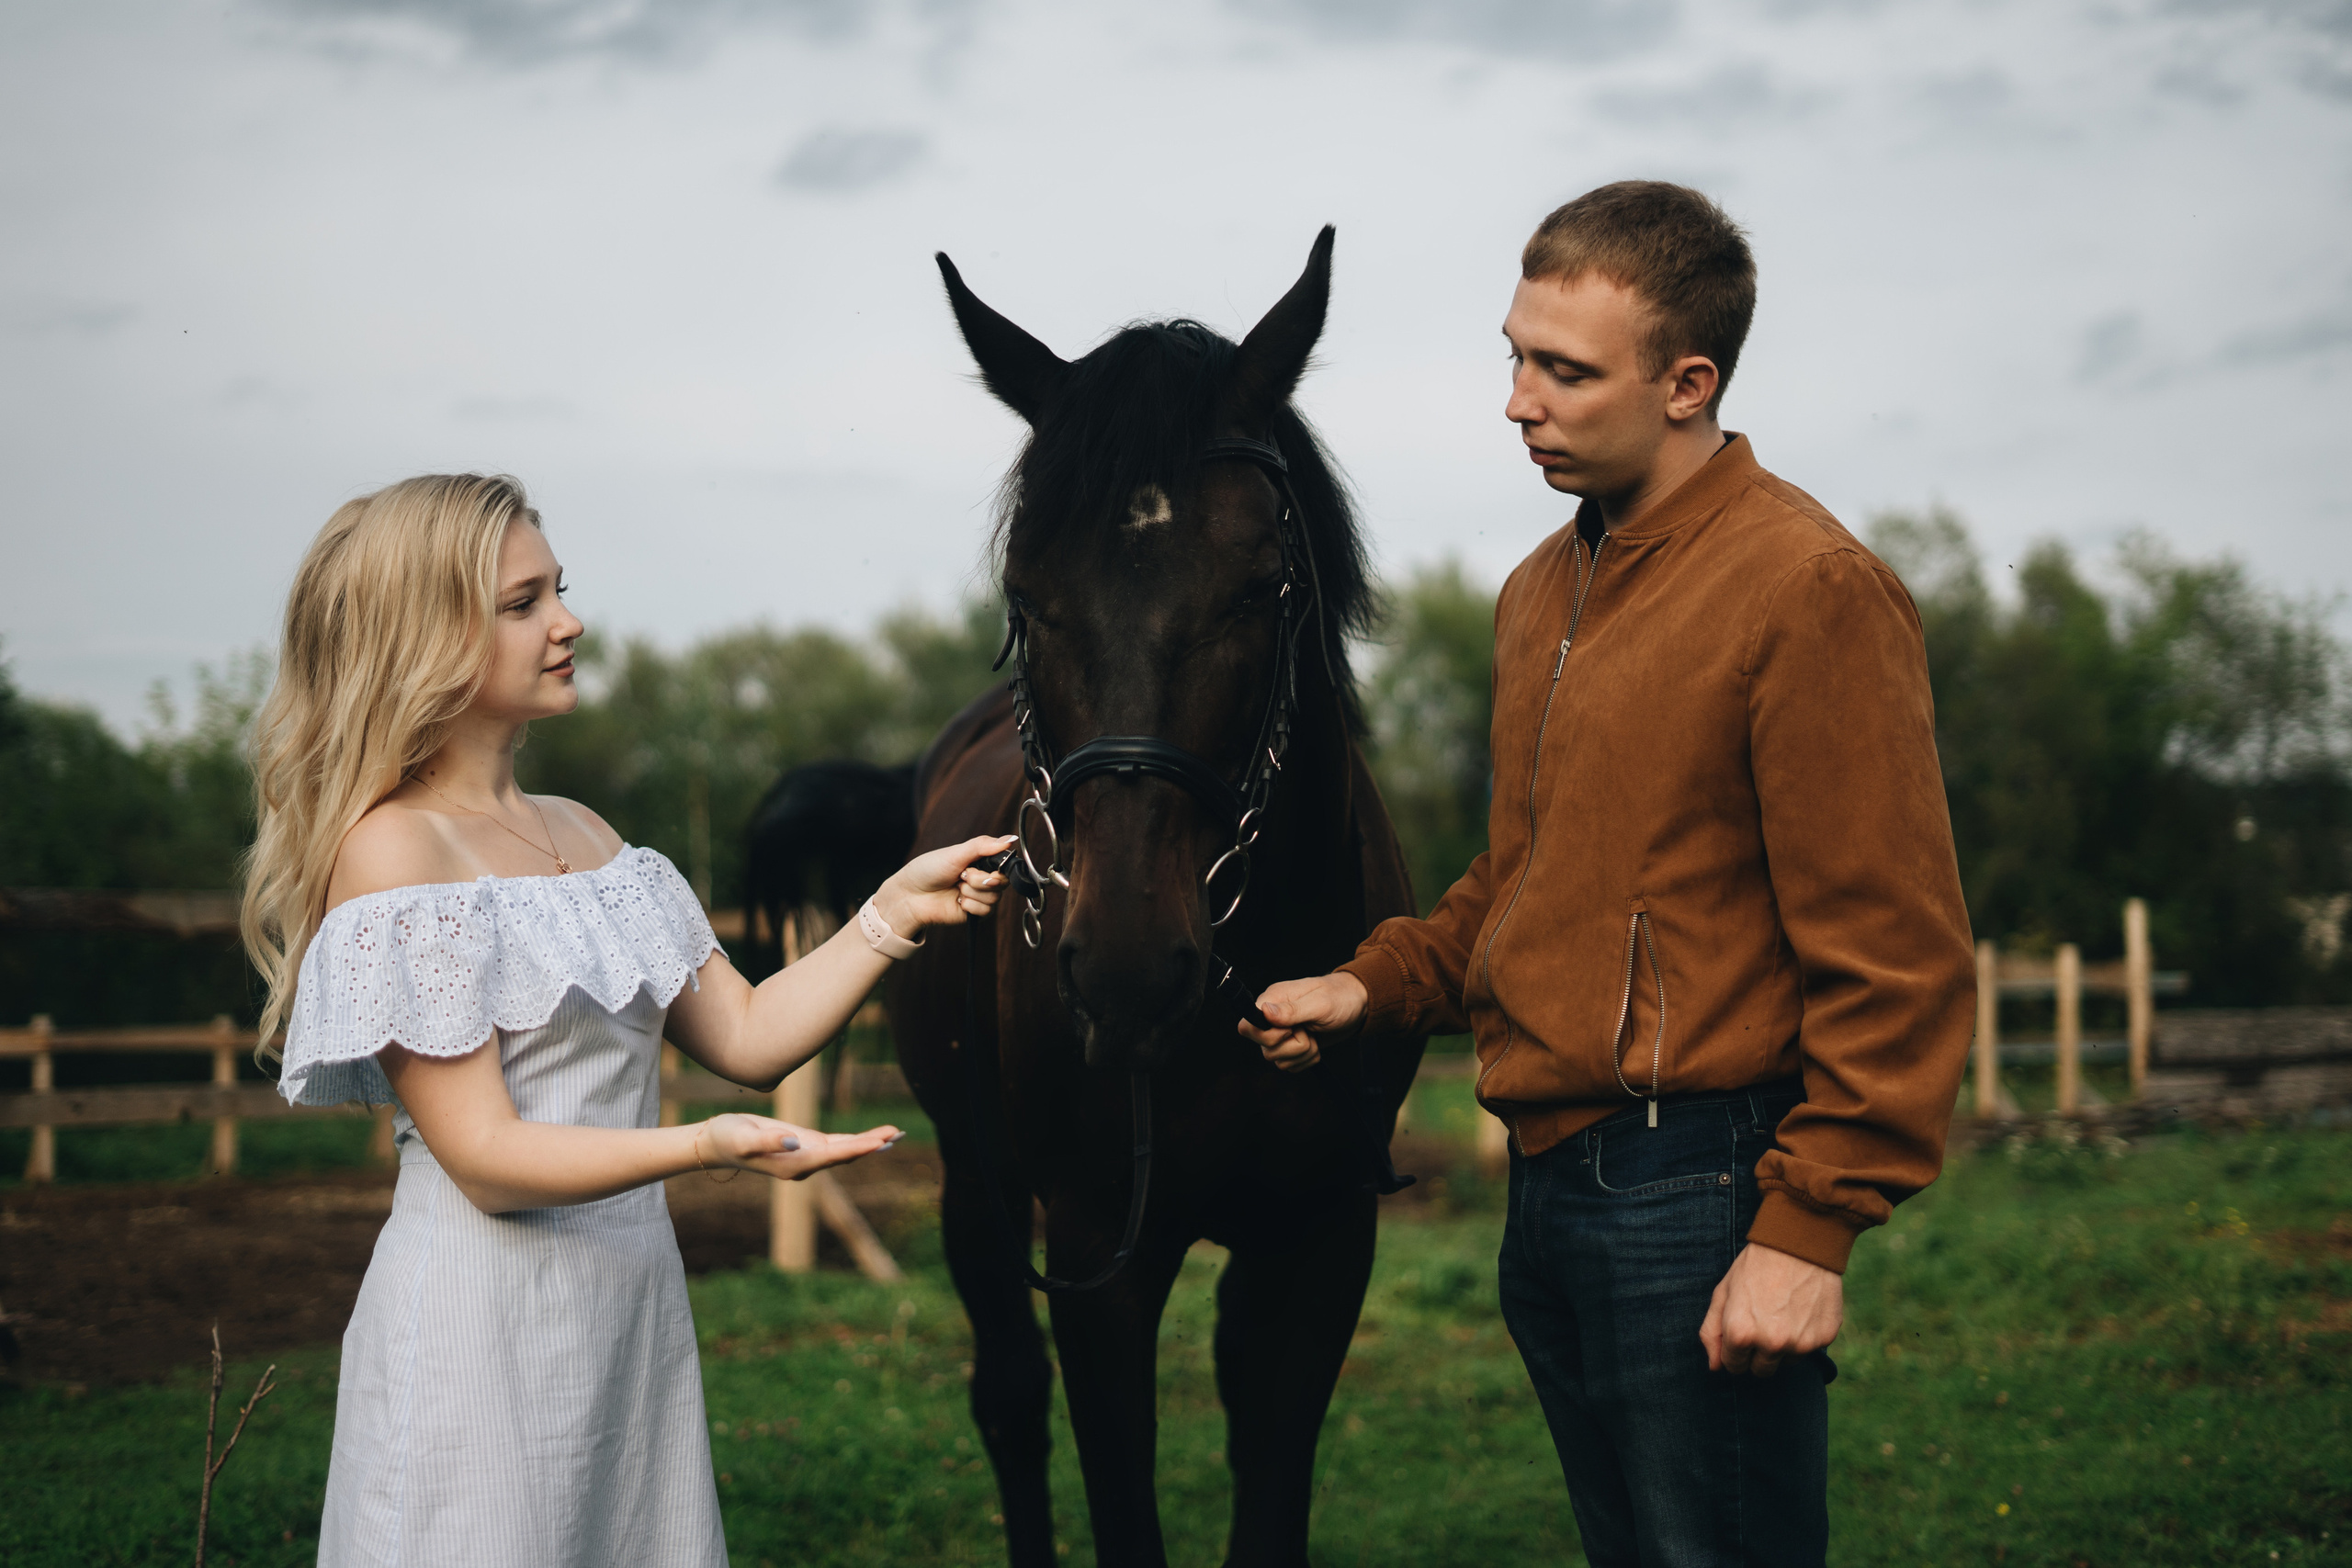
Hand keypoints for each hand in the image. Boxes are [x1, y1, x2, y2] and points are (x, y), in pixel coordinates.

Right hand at [693, 1113, 904, 1181]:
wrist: (717, 1142)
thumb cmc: (727, 1138)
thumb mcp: (743, 1137)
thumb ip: (768, 1141)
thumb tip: (795, 1143)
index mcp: (793, 1164)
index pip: (832, 1155)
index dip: (857, 1147)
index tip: (880, 1141)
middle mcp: (805, 1164)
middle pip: (846, 1154)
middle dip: (873, 1145)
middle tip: (899, 1134)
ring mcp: (807, 1156)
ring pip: (846, 1150)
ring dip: (871, 1142)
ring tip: (896, 1134)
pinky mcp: (807, 1146)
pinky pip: (839, 1144)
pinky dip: (858, 1140)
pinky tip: (875, 1138)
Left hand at [875, 834, 1015, 934]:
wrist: (911, 895)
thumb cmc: (929, 870)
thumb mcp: (956, 853)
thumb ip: (984, 845)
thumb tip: (1011, 838)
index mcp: (980, 860)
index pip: (1005, 863)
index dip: (996, 867)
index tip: (976, 866)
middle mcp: (983, 877)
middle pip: (1001, 881)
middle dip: (979, 879)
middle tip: (961, 876)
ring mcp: (979, 896)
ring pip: (994, 897)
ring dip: (972, 892)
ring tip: (956, 888)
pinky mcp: (975, 913)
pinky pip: (987, 911)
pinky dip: (970, 905)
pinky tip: (957, 900)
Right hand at [1235, 970, 1368, 1073]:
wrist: (1357, 1006)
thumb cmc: (1340, 998)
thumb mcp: (1319, 1003)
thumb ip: (1291, 1010)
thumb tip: (1264, 1011)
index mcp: (1272, 1000)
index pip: (1247, 1026)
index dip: (1265, 1036)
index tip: (1290, 1030)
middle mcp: (1272, 1017)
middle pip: (1264, 1048)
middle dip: (1293, 1046)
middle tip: (1309, 1030)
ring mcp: (1282, 1034)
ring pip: (1277, 1060)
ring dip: (1302, 1054)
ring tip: (1315, 1036)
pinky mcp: (1292, 1047)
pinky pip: (1290, 1066)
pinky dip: (1306, 1060)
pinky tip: (1316, 1043)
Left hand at [1699, 1242, 1843, 1375]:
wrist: (1799, 1244)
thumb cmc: (1755, 1267)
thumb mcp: (1723, 1293)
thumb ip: (1711, 1332)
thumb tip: (1714, 1368)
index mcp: (1740, 1333)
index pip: (1733, 1365)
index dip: (1735, 1349)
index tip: (1742, 1331)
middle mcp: (1771, 1344)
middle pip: (1761, 1370)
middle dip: (1758, 1353)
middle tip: (1763, 1322)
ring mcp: (1800, 1343)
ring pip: (1786, 1362)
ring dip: (1783, 1346)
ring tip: (1783, 1312)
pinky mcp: (1824, 1337)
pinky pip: (1810, 1349)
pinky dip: (1806, 1335)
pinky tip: (1802, 1309)